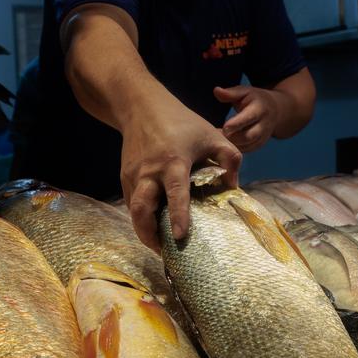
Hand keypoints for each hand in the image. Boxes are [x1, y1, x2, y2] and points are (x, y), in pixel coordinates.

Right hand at [120, 92, 240, 252]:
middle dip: (149, 234)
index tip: (179, 235)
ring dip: (144, 230)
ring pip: (133, 210)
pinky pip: (132, 203)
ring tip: (160, 245)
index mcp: (173, 161)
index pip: (175, 192)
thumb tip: (233, 187)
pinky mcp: (125, 177)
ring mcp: (133, 175)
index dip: (177, 215)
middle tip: (164, 251)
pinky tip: (155, 225)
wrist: (140, 107)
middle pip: (141, 208)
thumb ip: (230, 158)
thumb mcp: (211, 135)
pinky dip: (141, 217)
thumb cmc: (181, 121)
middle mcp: (149, 172)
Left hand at [214, 85, 282, 152]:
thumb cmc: (255, 99)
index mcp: (259, 109)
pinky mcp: (259, 144)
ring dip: (233, 145)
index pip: (249, 118)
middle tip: (218, 136)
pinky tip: (225, 144)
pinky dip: (236, 149)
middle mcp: (264, 124)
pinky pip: (247, 150)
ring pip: (248, 146)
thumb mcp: (245, 91)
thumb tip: (216, 91)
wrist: (276, 110)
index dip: (236, 124)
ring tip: (219, 140)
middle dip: (233, 138)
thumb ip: (231, 93)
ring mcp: (263, 136)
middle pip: (249, 136)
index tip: (224, 127)